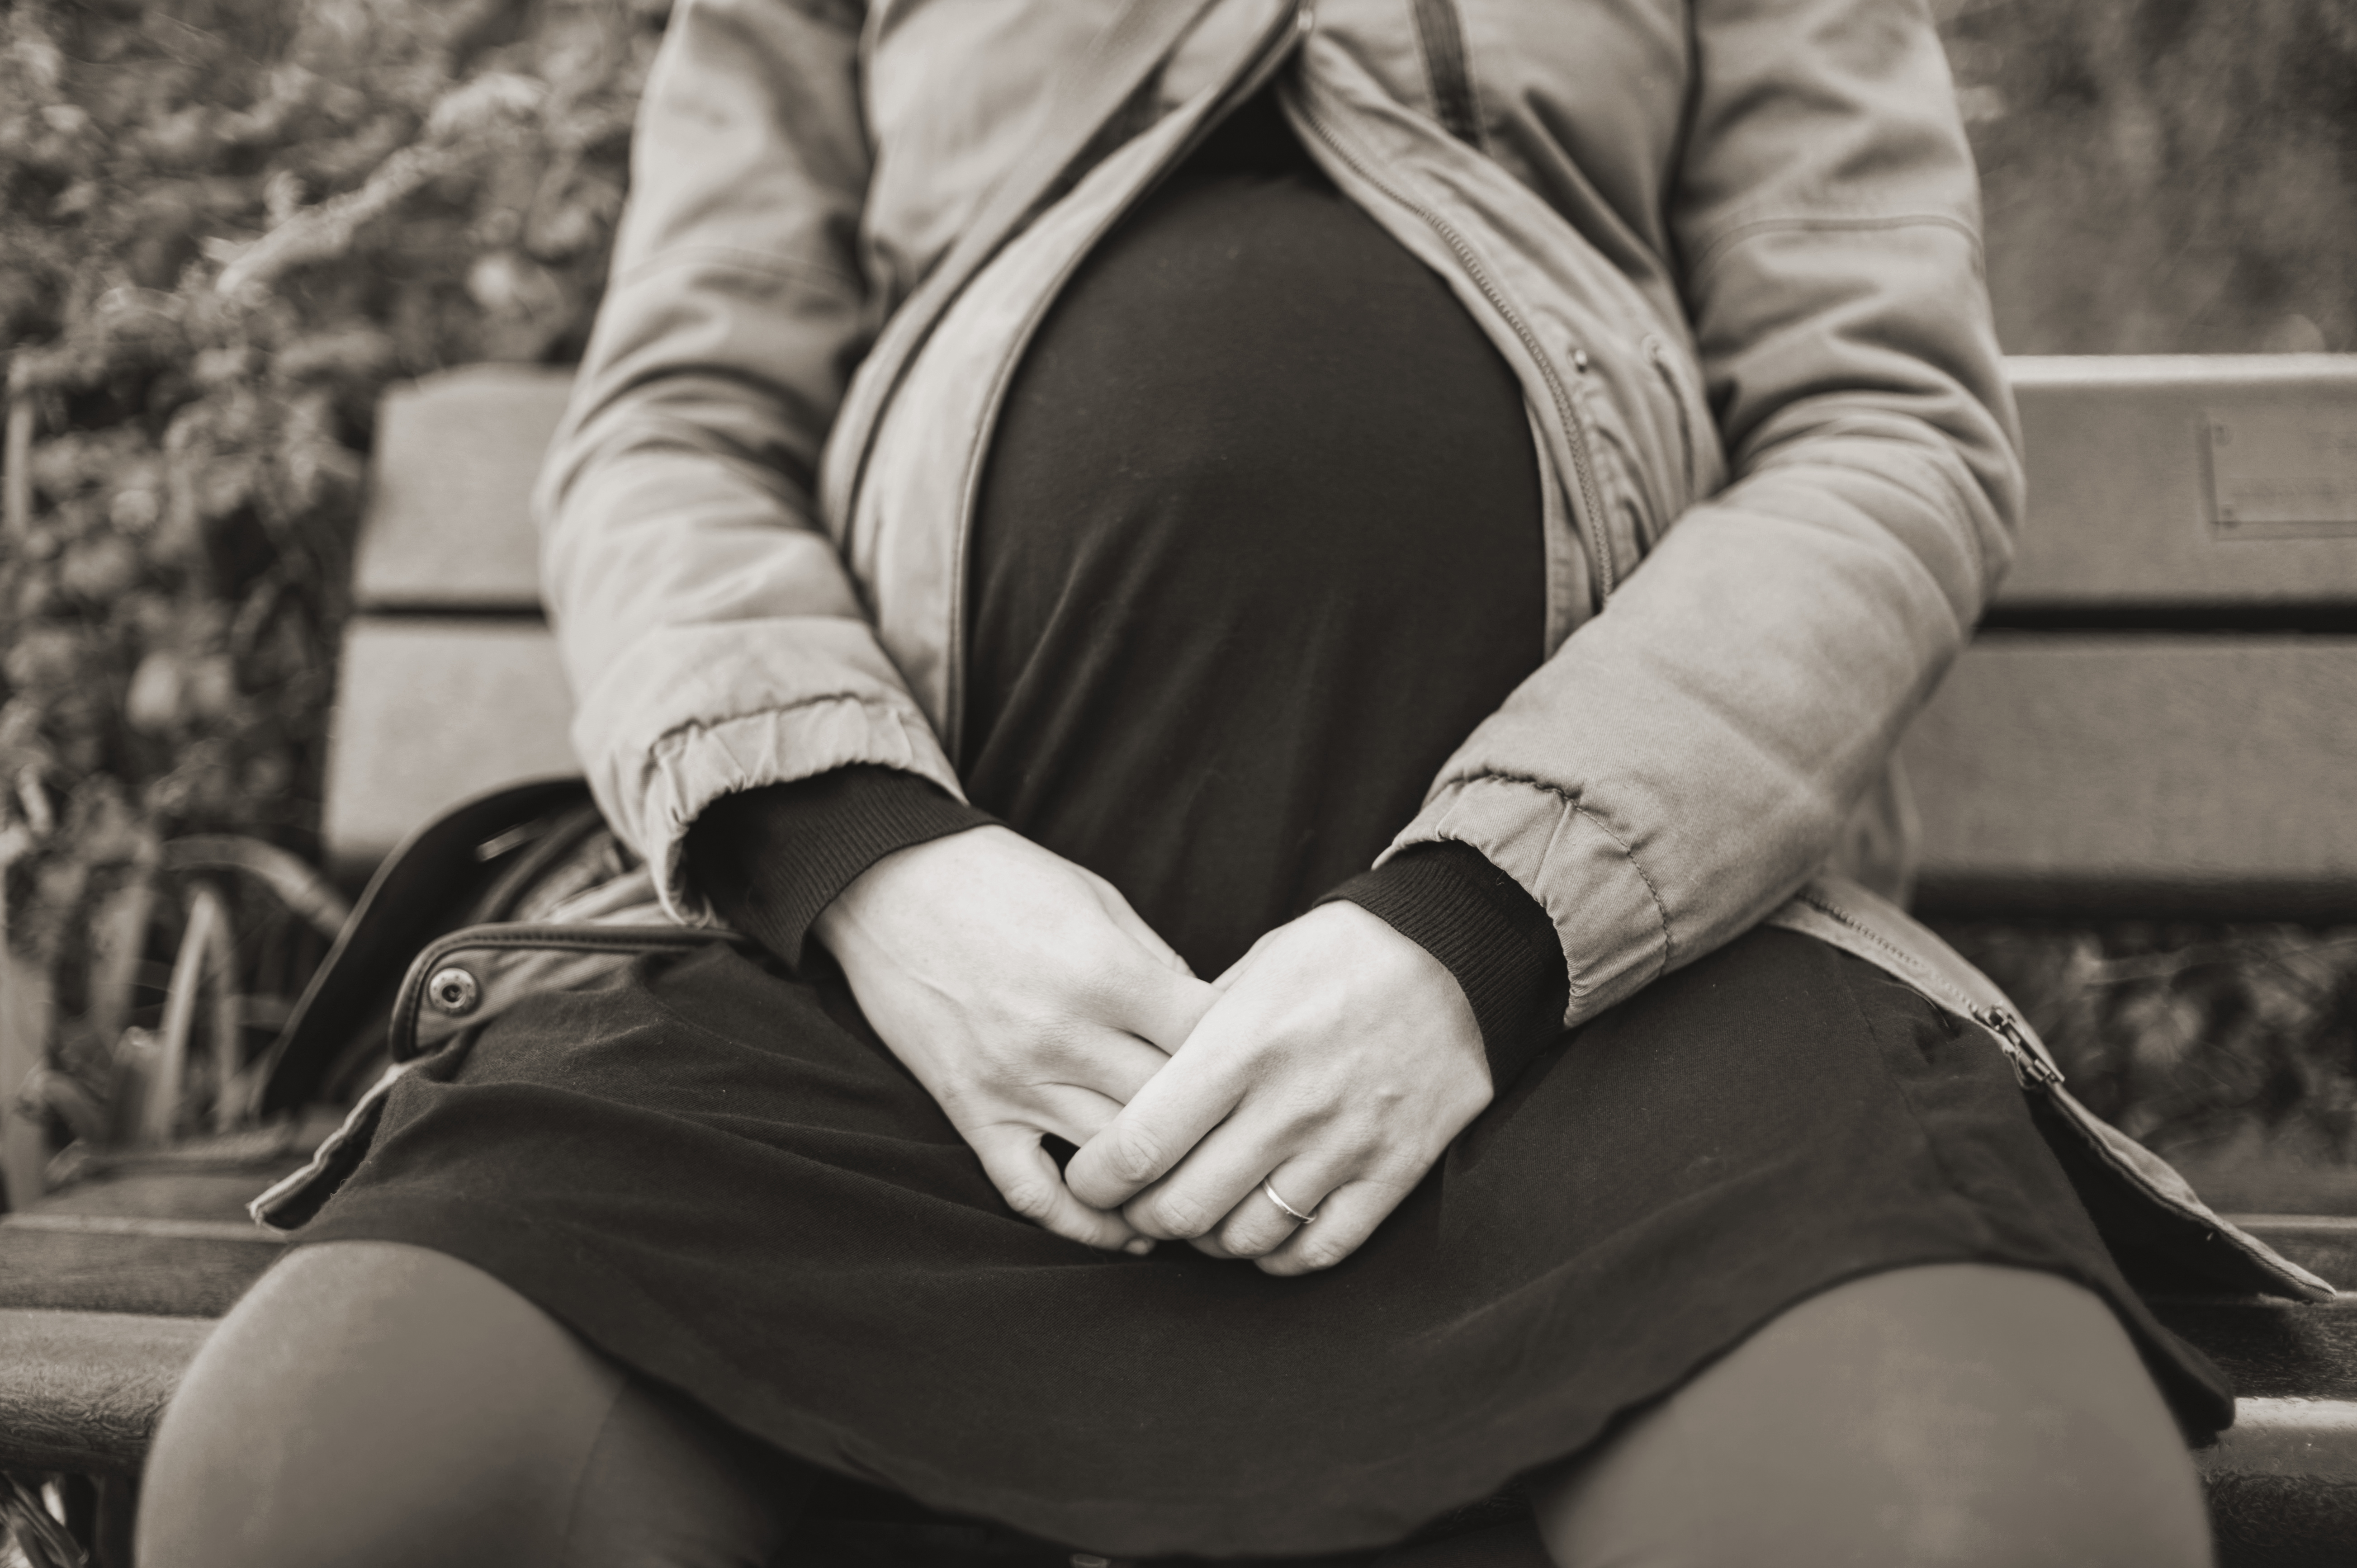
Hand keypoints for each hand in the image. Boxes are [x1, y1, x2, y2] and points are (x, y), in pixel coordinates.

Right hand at [813, 826, 1219, 1250]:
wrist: (889, 881)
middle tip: (1253, 1145)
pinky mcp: (973, 1111)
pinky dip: (1082, 1223)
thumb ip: (1158, 965)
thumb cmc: (1004, 879)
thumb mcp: (1099, 900)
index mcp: (1109, 975)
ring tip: (1208, 1192)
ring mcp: (1016, 1081)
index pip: (1212, 1042)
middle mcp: (1067, 1037)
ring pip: (1116, 1160)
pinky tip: (1125, 1229)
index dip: (1251, 1060)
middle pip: (1174, 1111)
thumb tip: (1212, 1024)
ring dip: (1167, 1183)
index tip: (1268, 1070)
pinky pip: (1032, 1191)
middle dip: (1220, 1129)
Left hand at [1064, 901, 1493, 1275]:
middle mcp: (1289, 1104)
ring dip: (1208, 1240)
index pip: (1141, 1144)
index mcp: (1241, 1047)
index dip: (1096, 1179)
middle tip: (1136, 1204)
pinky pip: (1321, 1247)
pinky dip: (1278, 1257)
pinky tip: (1260, 1236)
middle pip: (1184, 1206)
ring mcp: (1346, 1143)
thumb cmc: (1341, 952)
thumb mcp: (1253, 969)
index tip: (1087, 1177)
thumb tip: (1140, 1086)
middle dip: (1142, 1217)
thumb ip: (1195, 1032)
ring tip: (1199, 1216)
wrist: (1456, 951)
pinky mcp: (1394, 1169)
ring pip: (1247, 1237)